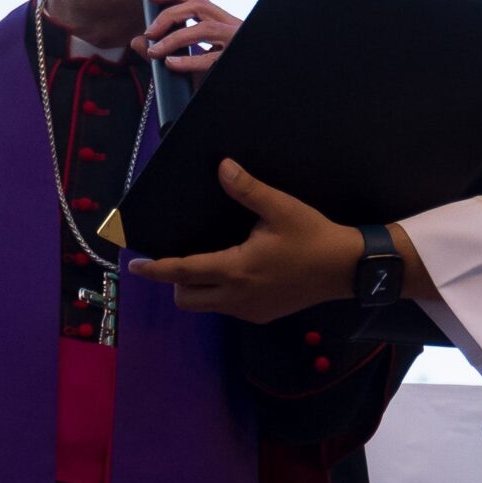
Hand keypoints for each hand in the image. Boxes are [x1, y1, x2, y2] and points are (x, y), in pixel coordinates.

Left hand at [128, 160, 361, 322]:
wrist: (347, 269)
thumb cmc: (313, 236)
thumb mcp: (281, 208)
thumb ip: (248, 189)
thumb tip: (222, 167)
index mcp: (237, 269)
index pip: (183, 272)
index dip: (155, 269)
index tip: (134, 265)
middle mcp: (237, 296)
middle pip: (186, 298)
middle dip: (175, 280)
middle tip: (181, 257)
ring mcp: (250, 310)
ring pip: (206, 305)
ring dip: (198, 287)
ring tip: (209, 261)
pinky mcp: (262, 315)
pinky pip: (226, 308)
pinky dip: (219, 293)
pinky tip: (235, 271)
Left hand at [133, 0, 239, 78]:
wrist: (241, 91)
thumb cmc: (215, 74)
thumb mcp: (191, 60)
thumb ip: (164, 51)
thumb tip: (137, 41)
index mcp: (224, 23)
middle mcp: (232, 28)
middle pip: (199, 6)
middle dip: (169, 15)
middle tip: (149, 32)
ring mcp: (235, 42)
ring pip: (204, 29)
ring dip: (174, 38)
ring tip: (155, 51)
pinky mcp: (232, 60)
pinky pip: (209, 58)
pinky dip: (187, 61)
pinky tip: (170, 63)